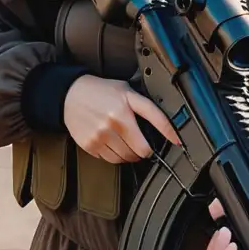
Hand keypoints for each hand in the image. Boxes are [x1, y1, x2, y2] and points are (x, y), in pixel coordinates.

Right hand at [63, 74, 180, 163]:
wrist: (69, 94)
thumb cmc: (101, 91)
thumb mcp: (125, 90)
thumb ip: (142, 104)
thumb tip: (163, 122)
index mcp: (126, 102)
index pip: (155, 118)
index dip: (170, 132)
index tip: (179, 141)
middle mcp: (115, 119)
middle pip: (142, 149)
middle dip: (145, 150)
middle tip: (143, 145)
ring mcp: (102, 134)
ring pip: (127, 157)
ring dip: (130, 155)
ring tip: (126, 144)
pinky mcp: (91, 144)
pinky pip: (111, 160)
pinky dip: (115, 156)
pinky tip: (112, 144)